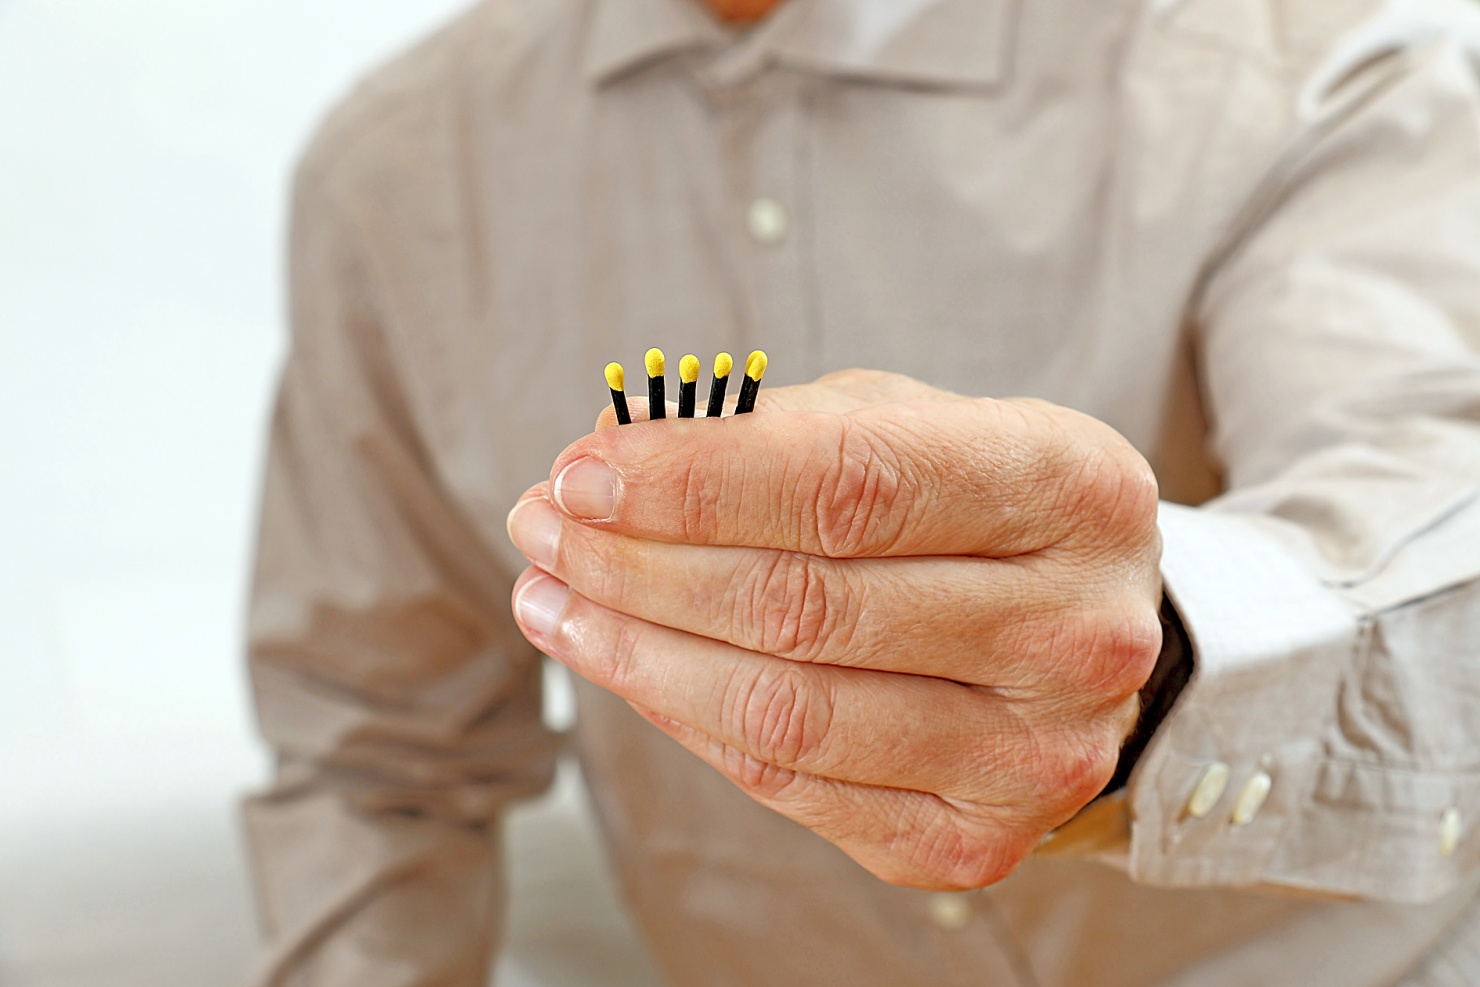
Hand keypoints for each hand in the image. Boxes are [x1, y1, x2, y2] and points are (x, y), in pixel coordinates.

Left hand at [506, 370, 1162, 888]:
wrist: (1078, 640)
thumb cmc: (979, 513)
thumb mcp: (913, 427)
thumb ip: (779, 431)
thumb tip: (614, 448)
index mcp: (1072, 489)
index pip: (854, 483)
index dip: (698, 479)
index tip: (585, 469)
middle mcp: (1075, 631)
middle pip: (805, 605)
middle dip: (639, 564)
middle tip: (546, 527)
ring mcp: (1033, 753)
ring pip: (784, 710)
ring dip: (636, 652)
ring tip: (554, 597)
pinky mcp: (973, 839)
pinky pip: (788, 784)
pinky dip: (684, 717)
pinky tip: (626, 663)